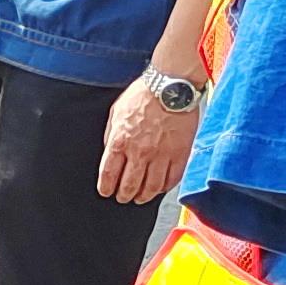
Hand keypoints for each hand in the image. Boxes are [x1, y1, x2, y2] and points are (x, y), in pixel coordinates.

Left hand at [99, 81, 194, 204]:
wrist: (170, 86)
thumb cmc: (143, 95)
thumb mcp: (116, 112)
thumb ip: (111, 135)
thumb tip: (109, 152)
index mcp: (120, 141)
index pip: (109, 174)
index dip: (106, 188)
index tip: (106, 192)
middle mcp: (139, 152)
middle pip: (129, 186)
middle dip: (124, 196)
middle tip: (123, 198)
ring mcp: (161, 155)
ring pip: (151, 187)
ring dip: (144, 196)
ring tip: (140, 198)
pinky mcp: (180, 154)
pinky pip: (172, 179)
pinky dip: (164, 187)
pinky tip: (160, 188)